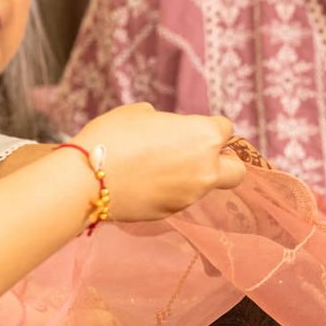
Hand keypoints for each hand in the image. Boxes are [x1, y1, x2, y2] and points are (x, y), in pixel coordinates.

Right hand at [72, 105, 245, 221]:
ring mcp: (191, 195)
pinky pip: (181, 199)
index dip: (209, 127)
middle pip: (236, 170)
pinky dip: (171, 192)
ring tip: (159, 169)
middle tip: (198, 155)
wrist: (88, 178)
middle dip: (223, 162)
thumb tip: (164, 129)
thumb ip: (165, 122)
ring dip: (193, 177)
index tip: (191, 129)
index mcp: (204, 136)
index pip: (225, 129)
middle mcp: (206, 168)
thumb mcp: (139, 113)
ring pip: (207, 187)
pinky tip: (146, 183)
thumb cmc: (113, 136)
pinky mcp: (173, 213)